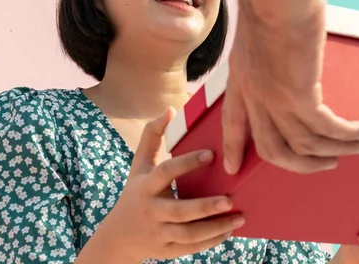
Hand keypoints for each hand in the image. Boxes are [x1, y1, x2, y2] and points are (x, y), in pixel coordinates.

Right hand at [94, 109, 244, 262]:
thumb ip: (152, 136)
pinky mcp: (167, 250)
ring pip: (189, 234)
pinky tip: (229, 231)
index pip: (166, 172)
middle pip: (180, 211)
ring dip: (216, 228)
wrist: (118, 237)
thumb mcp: (139, 165)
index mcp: (146, 187)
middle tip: (231, 199)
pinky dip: (211, 242)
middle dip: (206, 207)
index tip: (211, 154)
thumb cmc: (135, 193)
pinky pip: (191, 248)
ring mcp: (159, 233)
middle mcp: (152, 211)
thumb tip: (170, 109)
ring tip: (239, 217)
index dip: (187, 163)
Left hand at [222, 0, 358, 174]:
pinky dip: (347, 135)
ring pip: (305, 145)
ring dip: (335, 151)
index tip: (234, 166)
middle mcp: (255, 94)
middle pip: (271, 148)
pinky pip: (327, 129)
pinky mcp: (299, 95)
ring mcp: (275, 99)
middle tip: (322, 166)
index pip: (233, 121)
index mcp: (241, 77)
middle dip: (298, 164)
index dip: (233, 145)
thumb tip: (292, 41)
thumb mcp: (260, 27)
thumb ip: (269, 44)